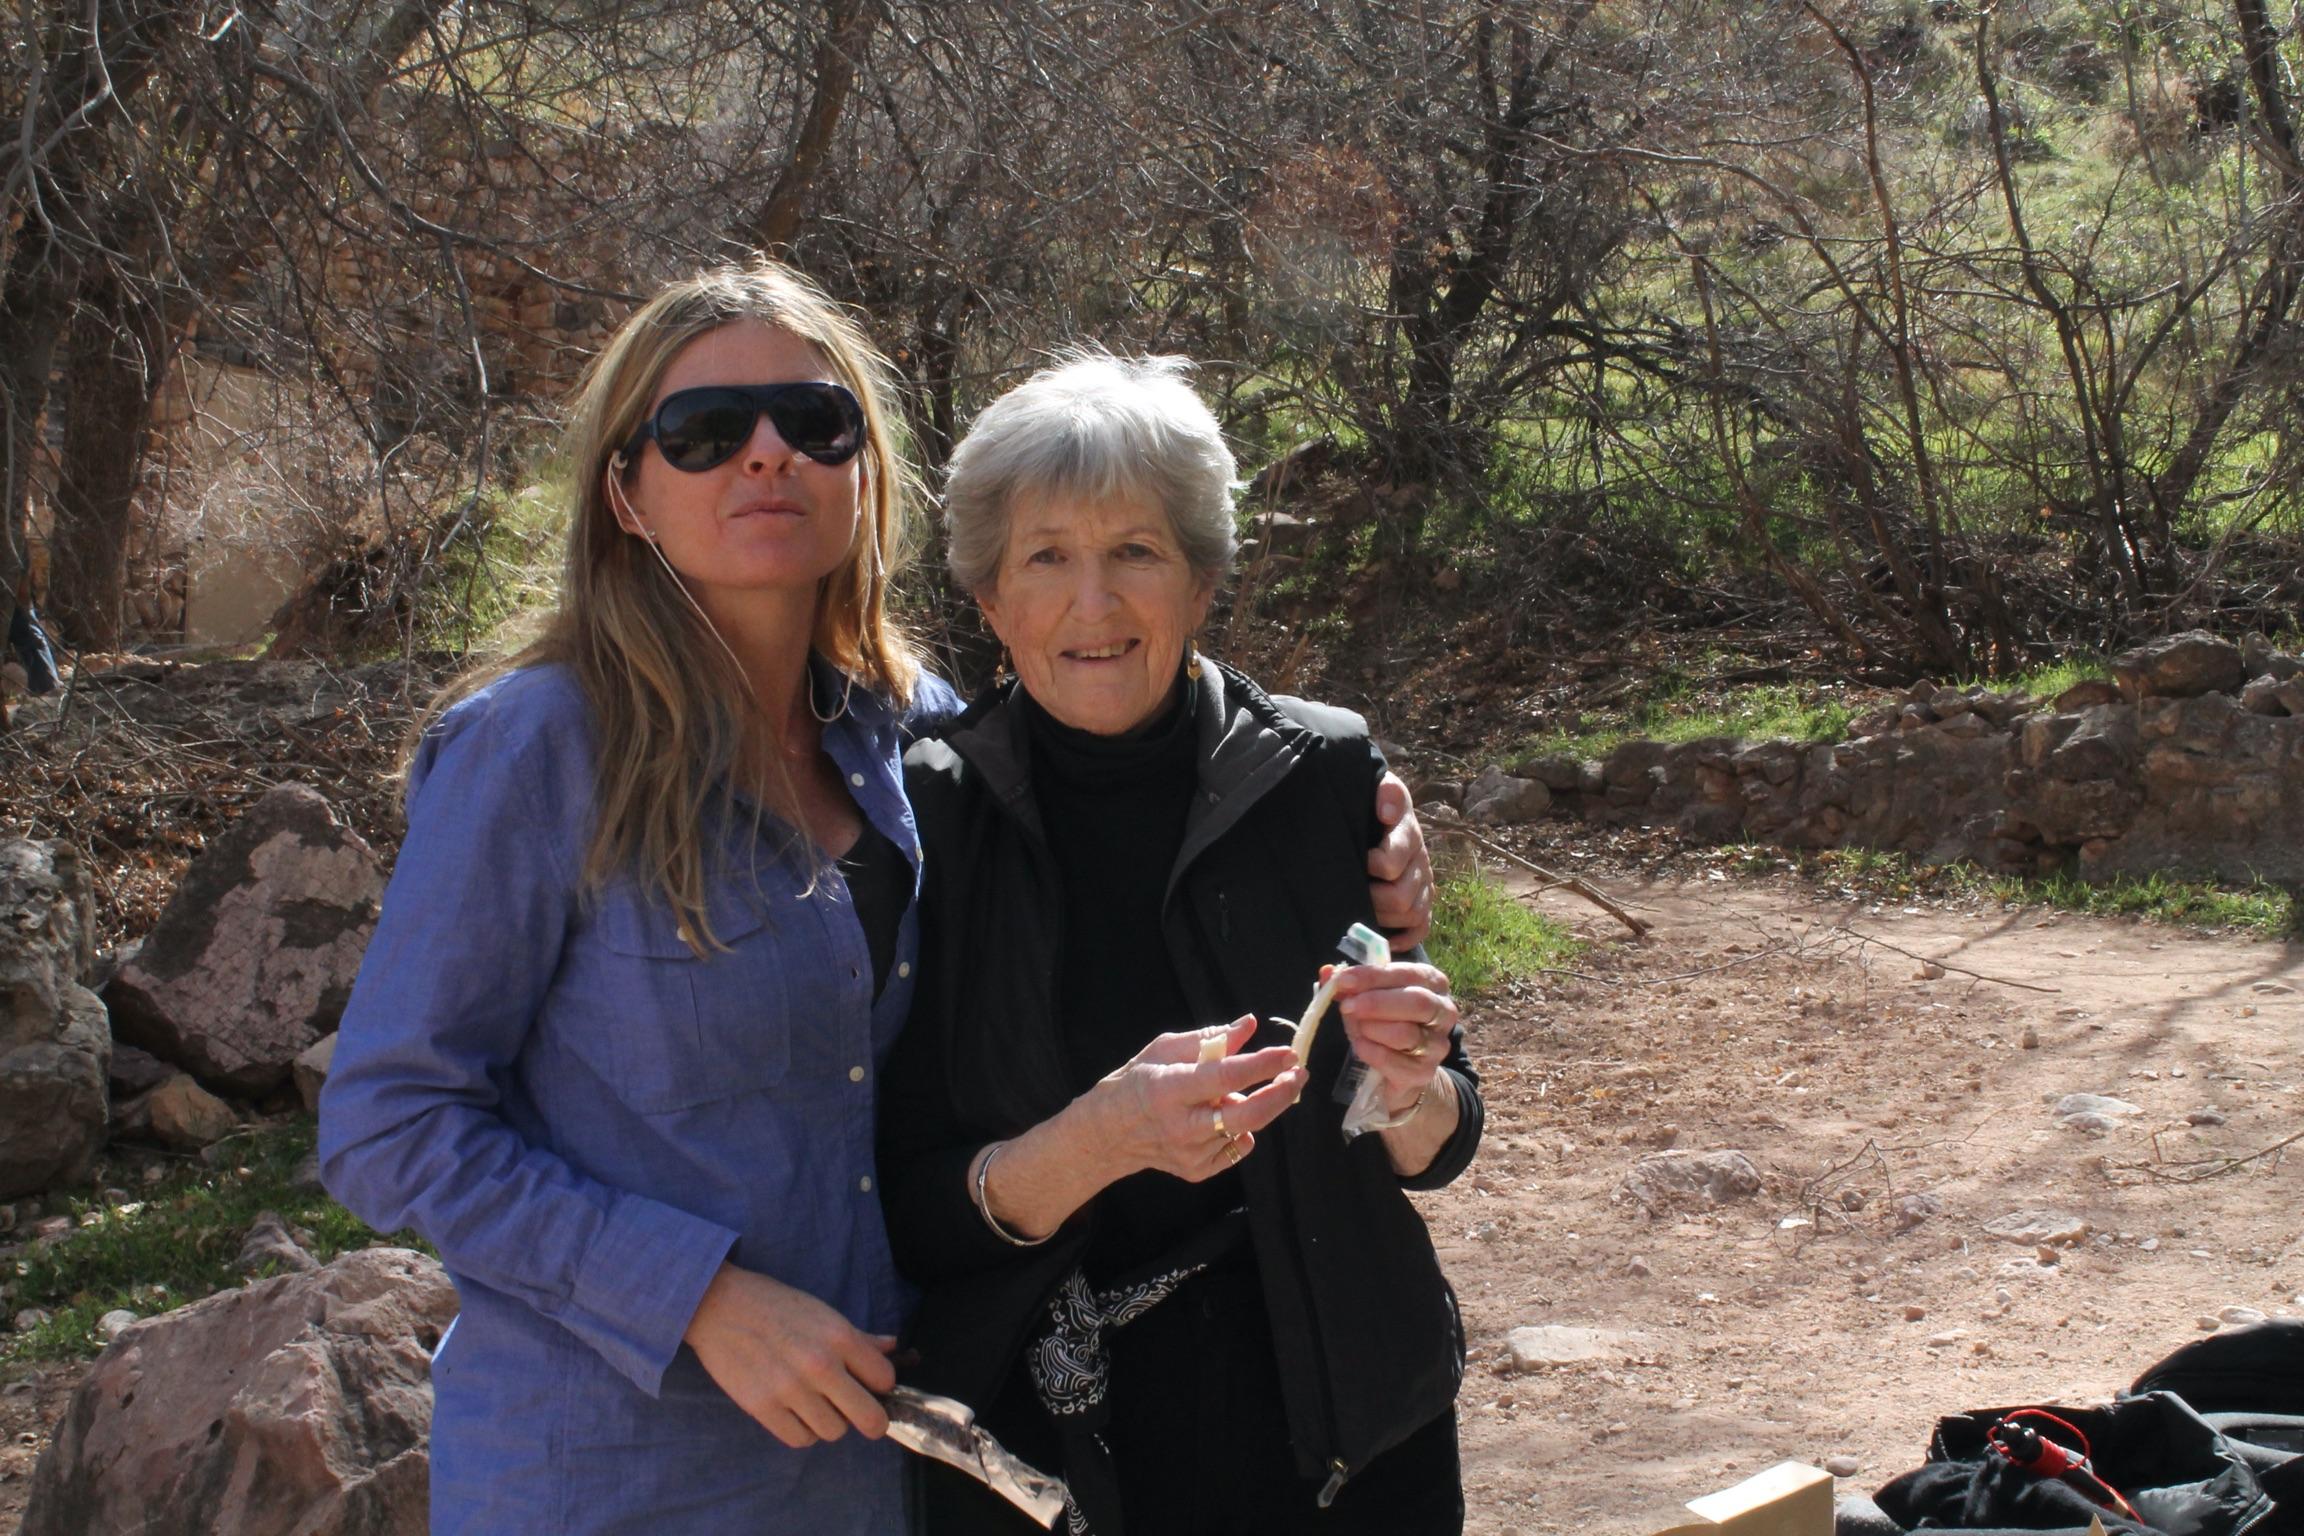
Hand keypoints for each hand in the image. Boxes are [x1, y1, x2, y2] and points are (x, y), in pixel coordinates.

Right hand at [683, 1263, 896, 1448]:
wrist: (719, 1306)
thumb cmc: (775, 1306)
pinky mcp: (762, 1408)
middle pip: (869, 1418)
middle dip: (871, 1419)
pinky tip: (797, 1413)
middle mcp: (820, 1365)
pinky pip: (800, 1439)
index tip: (870, 1383)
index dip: (881, 1384)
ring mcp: (790, 1390)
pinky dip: (803, 1431)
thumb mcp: (822, 1312)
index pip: (885, 1379)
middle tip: (860, 1412)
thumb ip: (859, 1336)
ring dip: (831, 1422)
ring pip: (834, 1432)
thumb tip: (893, 1347)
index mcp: (839, 1336)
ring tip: (817, 1403)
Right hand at [1089, 1015, 1305, 1181]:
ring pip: (1245, 1130)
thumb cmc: (1138, 1081)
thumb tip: (1250, 1025)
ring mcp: (1190, 1153)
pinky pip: (1237, 1149)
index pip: (1225, 1077)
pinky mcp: (1197, 1171)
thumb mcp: (1165, 1049)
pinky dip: (1240, 1130)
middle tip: (1300, 1075)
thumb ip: (1210, 1038)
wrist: (1110, 1133)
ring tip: (1237, 1094)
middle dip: (1281, 1093)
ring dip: (1255, 1107)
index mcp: (1170, 1088)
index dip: (1262, 1065)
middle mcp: (1181, 1126)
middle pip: (1247, 1115)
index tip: (1289, 1053)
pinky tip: (1221, 1119)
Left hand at [1331, 960, 1456, 1112]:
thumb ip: (1348, 985)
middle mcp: (1443, 1012)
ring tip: (1356, 1029)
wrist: (1398, 1070)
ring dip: (1372, 1029)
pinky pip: (1394, 1061)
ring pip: (1405, 1033)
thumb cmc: (1383, 1024)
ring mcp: (1436, 1044)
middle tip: (1347, 1006)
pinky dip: (1371, 1052)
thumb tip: (1327, 972)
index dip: (1374, 976)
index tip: (1344, 980)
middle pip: (1417, 1002)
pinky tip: (1360, 1047)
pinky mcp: (1424, 1072)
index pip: (1409, 973)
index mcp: (1432, 983)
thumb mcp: (1365, 998)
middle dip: (1377, 1003)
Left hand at [1368, 773, 1433, 947]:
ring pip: (1411, 915)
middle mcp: (1420, 862)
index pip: (1392, 864)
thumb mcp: (1379, 786)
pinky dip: (1403, 937)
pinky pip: (1421, 928)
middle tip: (1355, 892)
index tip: (1360, 860)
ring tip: (1363, 907)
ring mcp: (1423, 884)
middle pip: (1400, 897)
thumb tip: (1387, 812)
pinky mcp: (1422, 902)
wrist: (1380, 810)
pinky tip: (1384, 936)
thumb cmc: (1372, 801)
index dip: (1373, 867)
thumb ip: (1387, 792)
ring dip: (1384, 917)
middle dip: (1373, 898)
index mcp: (1408, 836)